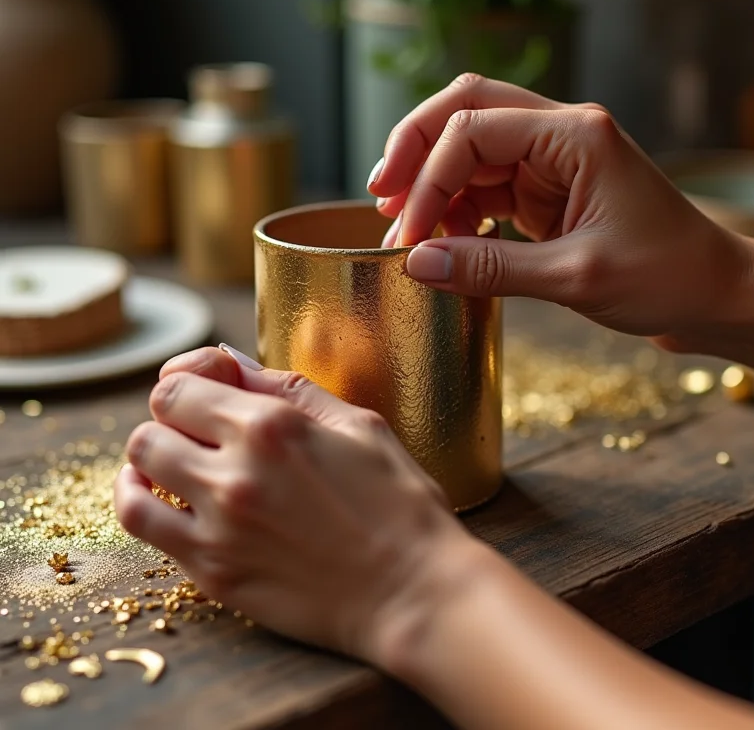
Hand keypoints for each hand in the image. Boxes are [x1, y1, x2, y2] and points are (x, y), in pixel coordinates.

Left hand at [114, 347, 476, 664]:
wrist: (412, 592)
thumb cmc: (399, 505)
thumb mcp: (359, 425)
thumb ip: (290, 389)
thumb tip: (235, 365)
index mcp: (273, 427)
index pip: (178, 387)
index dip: (188, 381)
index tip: (208, 388)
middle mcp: (235, 472)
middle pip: (151, 426)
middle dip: (170, 419)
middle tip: (200, 429)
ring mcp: (218, 527)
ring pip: (138, 470)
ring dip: (150, 458)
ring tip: (175, 461)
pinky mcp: (213, 572)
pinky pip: (142, 526)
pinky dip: (137, 500)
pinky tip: (159, 495)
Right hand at [368, 74, 753, 349]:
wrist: (712, 295)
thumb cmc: (667, 276)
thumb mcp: (574, 277)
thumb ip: (490, 268)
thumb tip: (415, 263)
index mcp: (573, 135)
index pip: (472, 131)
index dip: (428, 180)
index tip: (406, 233)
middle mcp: (559, 135)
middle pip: (464, 111)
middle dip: (415, 150)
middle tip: (380, 195)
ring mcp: (552, 162)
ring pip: (471, 150)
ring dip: (434, 184)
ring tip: (408, 228)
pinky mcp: (547, 192)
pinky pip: (487, 186)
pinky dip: (458, 209)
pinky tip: (449, 239)